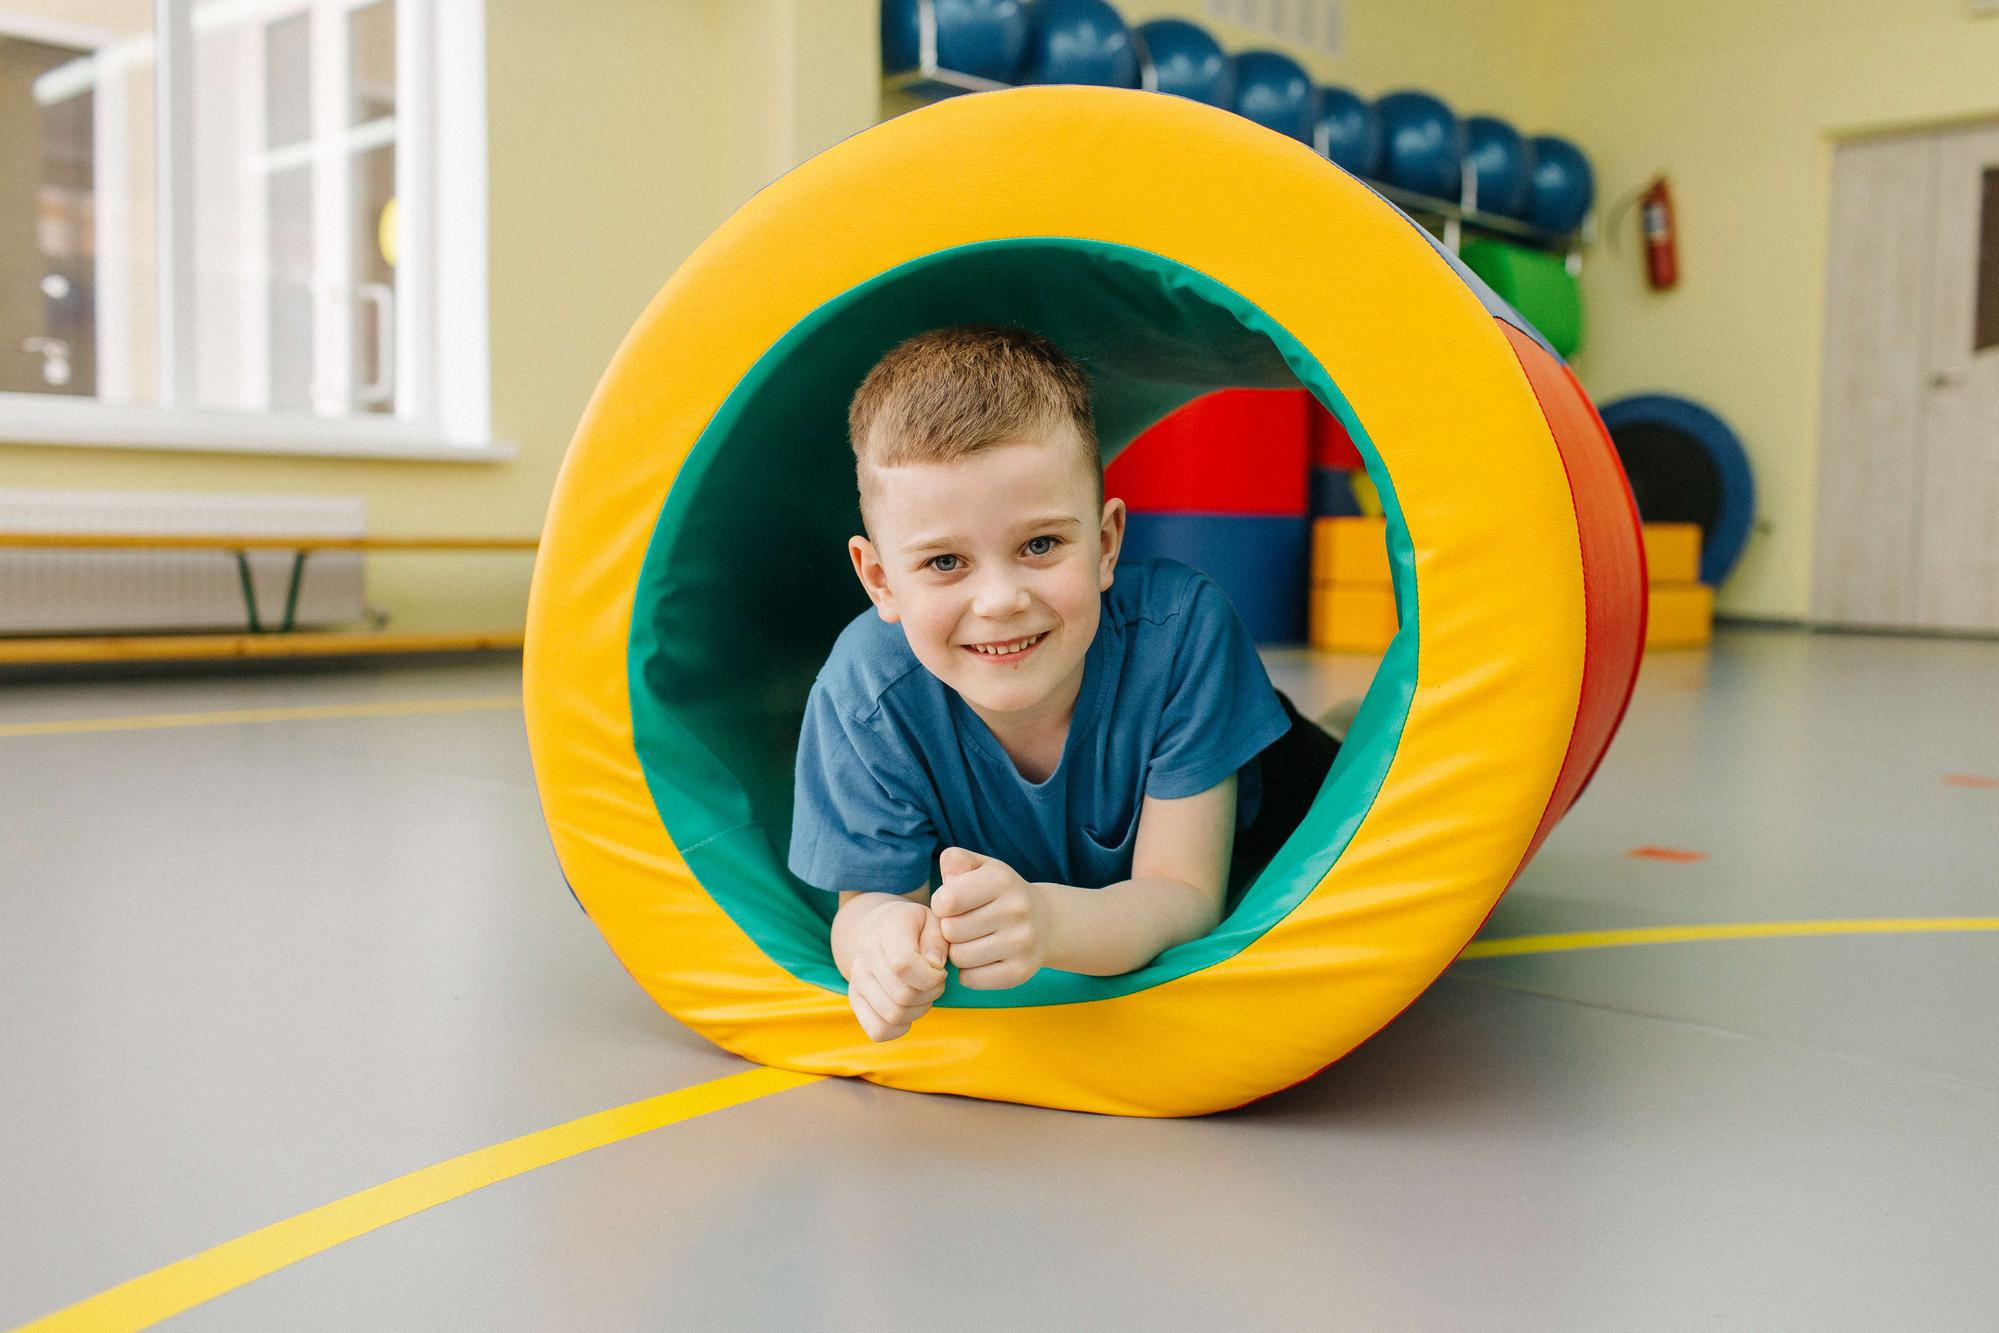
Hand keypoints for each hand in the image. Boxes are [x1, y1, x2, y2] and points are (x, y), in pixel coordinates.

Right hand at [844, 896, 947, 1042]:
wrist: (882, 929)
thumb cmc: (916, 928)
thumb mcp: (934, 922)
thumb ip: (937, 941)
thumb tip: (933, 966)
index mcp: (888, 928)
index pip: (903, 965)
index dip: (931, 977)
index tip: (940, 971)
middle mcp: (866, 953)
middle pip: (903, 995)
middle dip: (931, 994)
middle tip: (935, 983)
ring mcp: (857, 978)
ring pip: (893, 1015)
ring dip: (918, 1010)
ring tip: (923, 993)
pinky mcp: (855, 999)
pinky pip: (878, 1030)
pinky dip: (899, 1028)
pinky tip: (908, 1009)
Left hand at [933, 846, 1048, 989]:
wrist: (1045, 922)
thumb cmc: (999, 893)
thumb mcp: (981, 867)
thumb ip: (956, 861)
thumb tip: (946, 878)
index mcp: (1002, 880)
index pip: (946, 901)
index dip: (941, 905)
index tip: (952, 905)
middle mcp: (1016, 910)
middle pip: (950, 931)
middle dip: (950, 929)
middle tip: (964, 925)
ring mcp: (1022, 943)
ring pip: (959, 957)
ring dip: (959, 951)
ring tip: (973, 941)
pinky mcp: (1020, 972)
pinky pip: (971, 979)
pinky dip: (969, 972)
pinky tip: (982, 958)